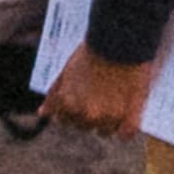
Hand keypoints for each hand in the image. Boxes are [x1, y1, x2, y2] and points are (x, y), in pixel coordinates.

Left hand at [41, 44, 157, 135]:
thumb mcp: (66, 71)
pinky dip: (126, 127)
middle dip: (90, 114)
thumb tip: (43, 113)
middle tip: (101, 92)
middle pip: (86, 127)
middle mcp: (87, 116)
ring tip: (116, 97)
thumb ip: (54, 95)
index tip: (83, 94)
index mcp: (68, 105)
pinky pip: (126, 134)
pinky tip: (127, 112)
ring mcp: (109, 119)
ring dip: (109, 120)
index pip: (65, 121)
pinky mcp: (130, 118)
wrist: (121, 39)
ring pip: (106, 131)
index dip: (73, 108)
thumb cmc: (92, 53)